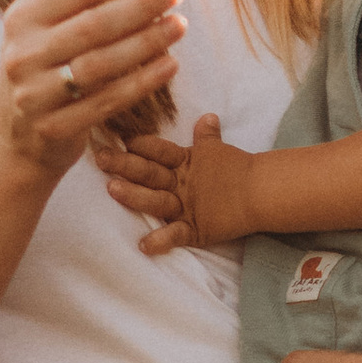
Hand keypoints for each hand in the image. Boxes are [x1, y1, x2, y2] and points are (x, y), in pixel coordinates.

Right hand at [0, 0, 183, 181]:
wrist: (16, 133)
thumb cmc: (48, 67)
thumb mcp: (53, 28)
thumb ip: (93, 3)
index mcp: (22, 16)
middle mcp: (23, 53)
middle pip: (94, 23)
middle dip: (143, 3)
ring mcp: (35, 94)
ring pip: (102, 63)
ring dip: (148, 41)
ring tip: (179, 25)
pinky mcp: (54, 126)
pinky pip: (108, 101)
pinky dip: (143, 82)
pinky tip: (170, 64)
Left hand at [96, 110, 267, 256]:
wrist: (262, 192)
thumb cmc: (239, 169)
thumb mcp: (219, 149)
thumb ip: (207, 135)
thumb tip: (207, 116)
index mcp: (185, 162)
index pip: (158, 150)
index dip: (138, 144)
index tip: (116, 137)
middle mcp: (181, 183)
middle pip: (150, 172)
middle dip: (124, 165)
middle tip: (99, 158)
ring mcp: (187, 206)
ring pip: (156, 200)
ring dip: (134, 195)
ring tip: (112, 190)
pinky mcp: (196, 229)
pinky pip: (176, 236)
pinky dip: (161, 241)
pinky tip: (143, 245)